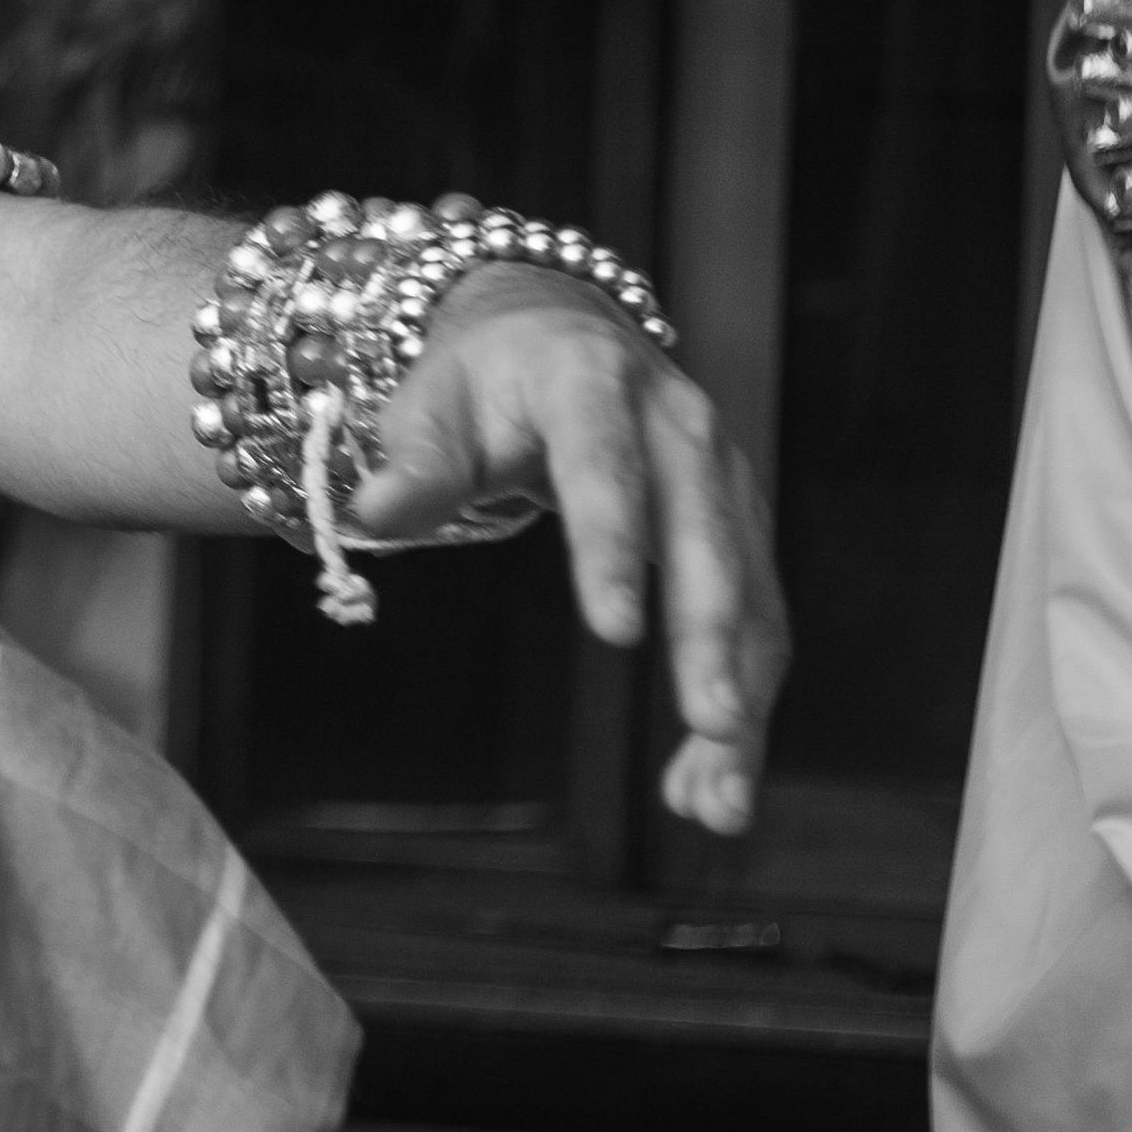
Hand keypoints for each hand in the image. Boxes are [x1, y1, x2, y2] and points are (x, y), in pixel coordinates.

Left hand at [359, 267, 788, 835]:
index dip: (612, 545)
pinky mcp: (741, 521)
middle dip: (711, 636)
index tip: (614, 630)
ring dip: (742, 693)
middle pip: (703, 535)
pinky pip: (756, 613)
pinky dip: (744, 693)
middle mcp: (677, 423)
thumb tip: (375, 510)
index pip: (602, 465)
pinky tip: (714, 776)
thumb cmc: (484, 380)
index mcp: (590, 382)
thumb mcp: (433, 402)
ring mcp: (723, 472)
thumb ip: (415, 461)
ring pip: (748, 589)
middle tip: (711, 725)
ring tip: (719, 799)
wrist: (558, 332)